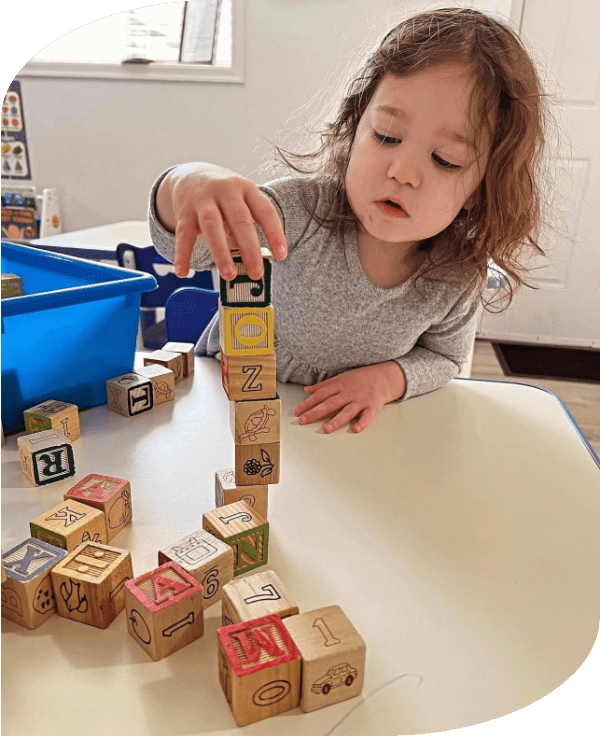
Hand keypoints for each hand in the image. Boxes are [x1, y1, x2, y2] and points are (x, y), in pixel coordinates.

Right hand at [155, 162, 286, 279]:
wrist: (191, 175)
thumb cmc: (224, 196)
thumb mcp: (240, 203)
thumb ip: (246, 229)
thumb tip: (250, 261)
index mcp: (246, 189)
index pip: (265, 211)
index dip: (275, 233)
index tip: (281, 255)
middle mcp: (226, 191)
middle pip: (240, 220)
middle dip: (250, 249)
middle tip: (257, 273)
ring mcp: (203, 200)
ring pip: (212, 227)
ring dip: (221, 253)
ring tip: (229, 274)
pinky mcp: (184, 211)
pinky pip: (184, 234)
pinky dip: (183, 254)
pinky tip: (183, 271)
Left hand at [294, 362, 406, 433]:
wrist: (382, 377)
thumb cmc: (358, 379)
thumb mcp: (340, 378)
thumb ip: (323, 386)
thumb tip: (307, 390)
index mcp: (339, 386)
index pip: (320, 395)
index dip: (308, 403)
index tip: (297, 412)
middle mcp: (349, 393)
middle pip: (330, 404)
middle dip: (315, 412)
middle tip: (303, 421)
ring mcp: (361, 400)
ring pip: (347, 411)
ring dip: (337, 420)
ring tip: (326, 429)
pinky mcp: (372, 407)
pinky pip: (367, 416)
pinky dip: (362, 422)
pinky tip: (355, 429)